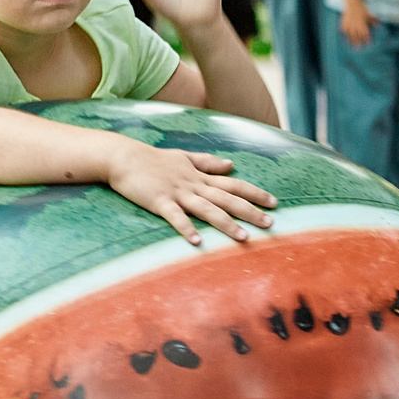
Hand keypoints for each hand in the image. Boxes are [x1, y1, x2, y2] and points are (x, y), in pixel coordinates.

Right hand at [105, 141, 275, 244]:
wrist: (124, 157)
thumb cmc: (153, 159)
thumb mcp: (184, 156)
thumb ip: (207, 162)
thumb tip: (231, 164)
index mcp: (200, 176)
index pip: (233, 184)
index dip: (254, 193)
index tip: (274, 202)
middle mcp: (193, 185)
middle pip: (227, 199)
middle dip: (250, 211)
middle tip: (270, 223)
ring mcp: (177, 193)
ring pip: (207, 209)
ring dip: (226, 223)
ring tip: (244, 237)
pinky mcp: (160, 201)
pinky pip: (175, 217)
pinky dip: (186, 228)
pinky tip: (197, 241)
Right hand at [338, 0, 371, 47]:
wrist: (352, 2)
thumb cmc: (362, 8)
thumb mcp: (369, 14)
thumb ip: (373, 20)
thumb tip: (378, 25)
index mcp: (362, 24)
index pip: (365, 33)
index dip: (366, 38)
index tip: (368, 43)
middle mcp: (355, 25)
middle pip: (357, 36)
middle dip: (358, 42)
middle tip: (359, 48)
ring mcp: (349, 24)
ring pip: (350, 34)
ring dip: (351, 40)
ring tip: (351, 45)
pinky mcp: (344, 22)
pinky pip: (344, 30)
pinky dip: (345, 34)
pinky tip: (345, 37)